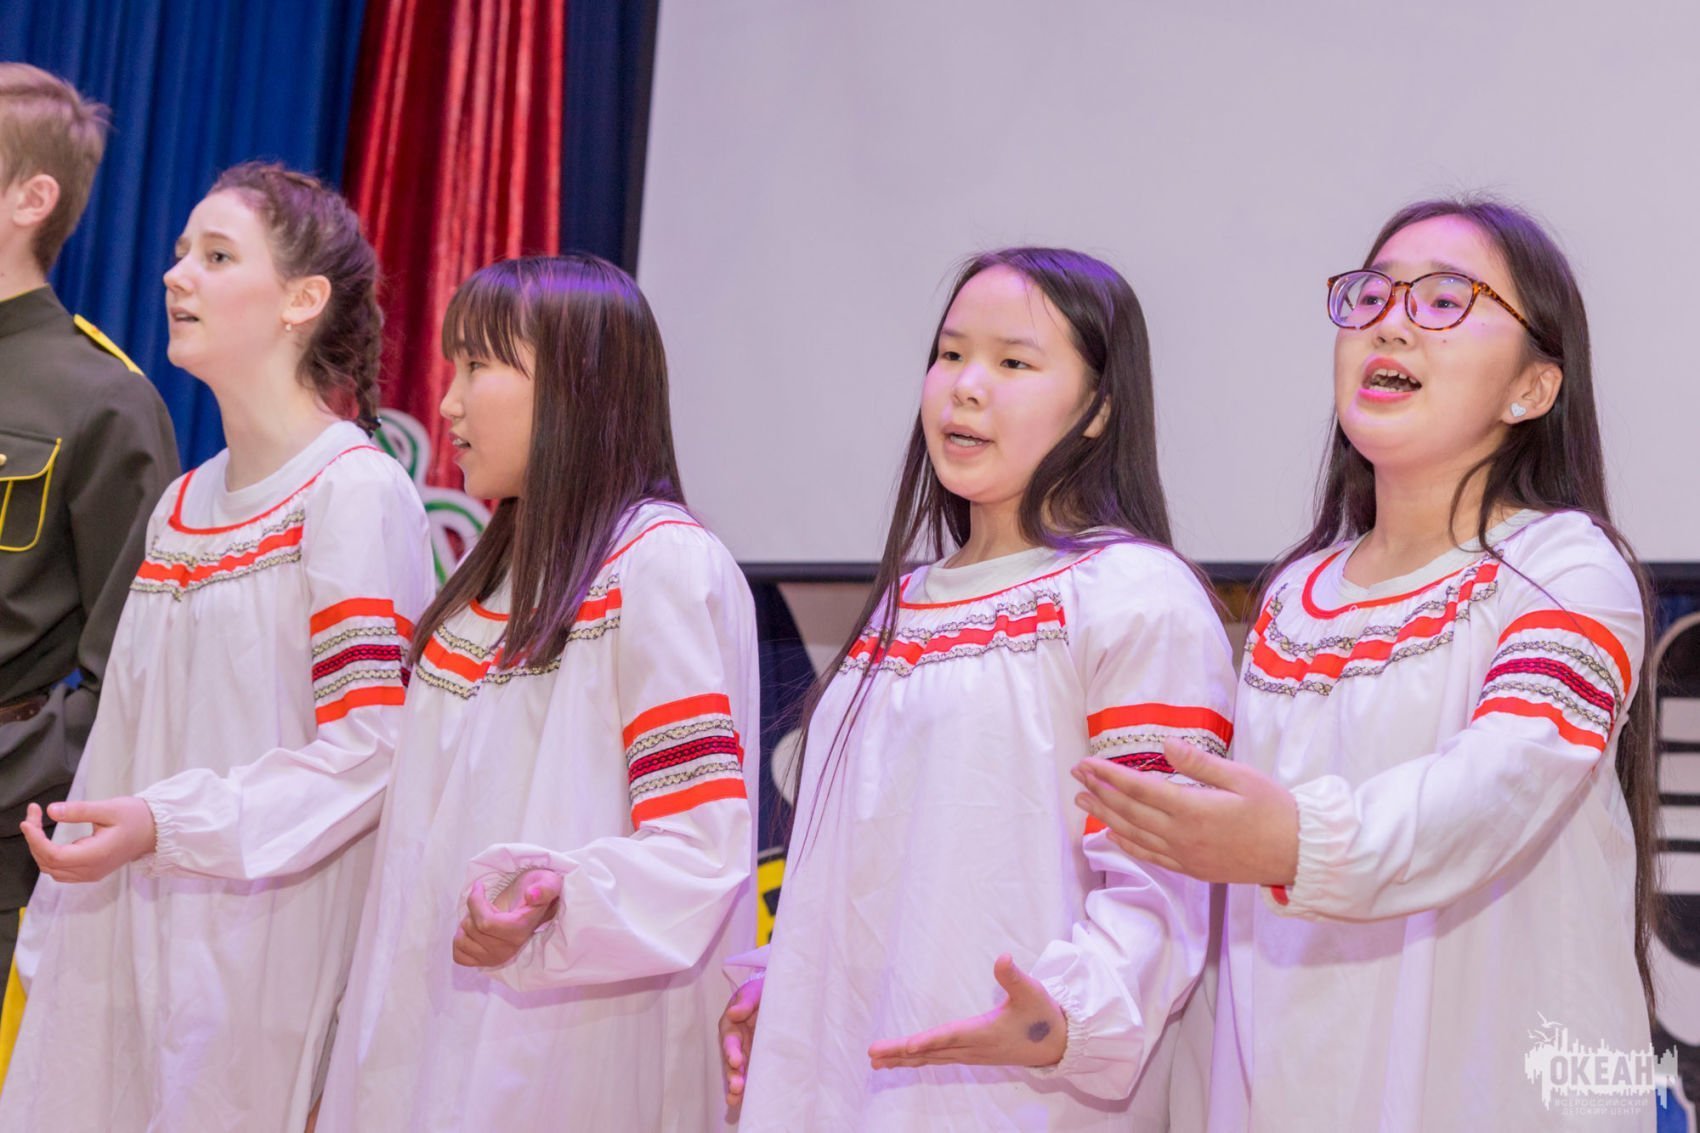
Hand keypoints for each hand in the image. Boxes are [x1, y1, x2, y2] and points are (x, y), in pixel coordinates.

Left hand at [20, 797, 156, 882]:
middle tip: (33, 814)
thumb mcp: (109, 808)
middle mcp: (91, 870)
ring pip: (52, 870)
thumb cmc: (136, 817)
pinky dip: (49, 856)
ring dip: (39, 850)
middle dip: (34, 840)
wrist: (156, 831)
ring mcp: (90, 874)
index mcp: (96, 855)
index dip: (36, 840)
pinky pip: (61, 871)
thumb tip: (50, 811)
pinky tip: (49, 840)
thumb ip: (79, 811)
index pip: (54, 855)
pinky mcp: (90, 872)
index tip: (29, 819)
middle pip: (49, 864)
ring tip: (37, 826)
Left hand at [451, 869, 562, 967]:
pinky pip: (459, 955)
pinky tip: (474, 931)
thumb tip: (532, 895)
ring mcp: (495, 958)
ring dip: (466, 925)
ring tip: (480, 917)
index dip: (476, 902)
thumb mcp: (548, 882)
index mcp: (520, 931)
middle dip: (472, 911)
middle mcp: (508, 949)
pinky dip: (461, 941)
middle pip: (471, 929)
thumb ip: (545, 888)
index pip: (485, 923)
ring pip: (462, 941)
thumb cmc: (538, 891)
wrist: (536, 905)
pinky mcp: (484, 962)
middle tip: (485, 904)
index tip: (480, 886)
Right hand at [719, 975, 762, 1108]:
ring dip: (737, 1085)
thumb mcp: (753, 992)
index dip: (731, 1050)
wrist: (779, 996)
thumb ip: (745, 1002)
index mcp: (732, 1026)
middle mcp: (737, 1043)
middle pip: (731, 1061)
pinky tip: (746, 1101)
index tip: (736, 1060)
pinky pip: (752, 1076)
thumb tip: (734, 1013)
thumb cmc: (760, 993)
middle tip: (736, 1087)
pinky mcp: (758, 1061)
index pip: (730, 1039)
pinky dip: (749, 1088)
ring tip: (736, 1098)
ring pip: (738, 1072)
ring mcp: (747, 1054)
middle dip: (732, 1075)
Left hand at [868, 954, 1065, 1069]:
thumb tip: (1003, 957)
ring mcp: (971, 1055)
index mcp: (985, 1033)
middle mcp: (974, 1048)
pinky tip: (904, 1061)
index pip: (951, 1036)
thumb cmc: (1042, 1015)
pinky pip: (938, 1060)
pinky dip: (918, 1060)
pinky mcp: (972, 1055)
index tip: (906, 1047)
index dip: (928, 1041)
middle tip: (873, 1054)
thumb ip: (1014, 976)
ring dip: (904, 1060)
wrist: (1057, 1044)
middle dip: (901, 1053)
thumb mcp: (1032, 991)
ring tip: (877, 1062)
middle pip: (932, 1051)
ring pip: (932, 1058)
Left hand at [1073, 740, 1298, 885]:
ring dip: (1105, 817)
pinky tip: (1111, 834)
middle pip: (1129, 812)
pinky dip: (1127, 844)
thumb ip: (1199, 763)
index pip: (1140, 789)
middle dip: (1099, 792)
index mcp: (1193, 810)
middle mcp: (1182, 836)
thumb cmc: (1274, 809)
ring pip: (1134, 835)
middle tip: (1076, 776)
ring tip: (1082, 802)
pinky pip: (1151, 856)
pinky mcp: (1192, 869)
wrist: (1299, 853)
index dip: (1109, 776)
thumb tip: (1166, 743)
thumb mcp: (1241, 777)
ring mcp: (1185, 856)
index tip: (1087, 763)